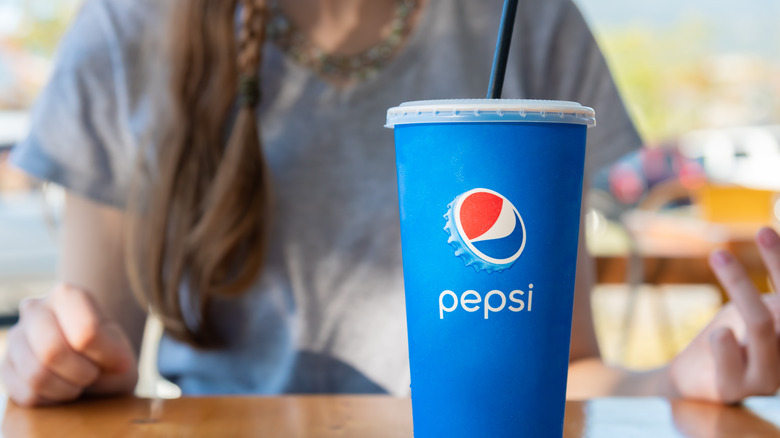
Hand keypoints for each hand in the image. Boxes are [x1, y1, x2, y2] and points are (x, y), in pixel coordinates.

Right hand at [1, 284, 137, 406]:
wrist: (91, 365)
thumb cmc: (108, 355)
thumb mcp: (122, 352)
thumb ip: (117, 356)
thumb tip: (114, 363)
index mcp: (67, 295)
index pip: (86, 332)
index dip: (106, 356)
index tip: (118, 362)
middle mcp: (34, 309)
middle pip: (53, 352)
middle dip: (82, 373)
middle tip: (94, 374)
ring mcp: (15, 337)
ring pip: (36, 375)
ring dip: (67, 389)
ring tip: (79, 382)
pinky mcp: (6, 367)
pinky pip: (27, 394)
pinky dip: (52, 400)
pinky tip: (62, 388)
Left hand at [668, 227, 779, 403]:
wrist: (690, 379)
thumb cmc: (730, 338)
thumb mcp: (752, 310)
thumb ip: (774, 299)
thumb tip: (777, 246)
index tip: (765, 231)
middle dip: (777, 263)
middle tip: (758, 234)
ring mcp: (768, 378)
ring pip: (762, 325)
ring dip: (741, 284)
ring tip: (719, 254)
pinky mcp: (736, 389)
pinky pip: (732, 361)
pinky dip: (724, 342)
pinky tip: (719, 334)